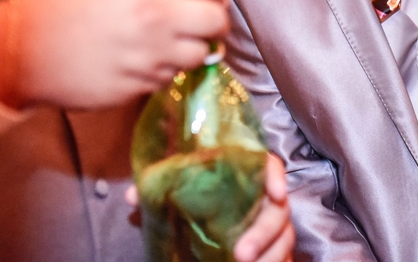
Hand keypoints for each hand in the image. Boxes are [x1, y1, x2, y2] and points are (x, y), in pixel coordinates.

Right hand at [0, 0, 229, 108]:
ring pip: (200, 54)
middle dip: (216, 23)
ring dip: (193, 51)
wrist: (27, 47)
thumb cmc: (68, 6)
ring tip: (174, 46)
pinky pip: (170, 76)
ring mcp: (153, 54)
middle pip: (217, 20)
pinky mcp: (143, 84)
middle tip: (206, 25)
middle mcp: (160, 16)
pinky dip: (165, 70)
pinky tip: (144, 62)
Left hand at [125, 154, 293, 261]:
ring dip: (270, 255)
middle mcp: (263, 198)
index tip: (276, 193)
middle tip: (241, 254)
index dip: (275, 177)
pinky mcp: (272, 246)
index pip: (267, 165)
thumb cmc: (193, 196)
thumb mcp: (174, 193)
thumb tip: (132, 196)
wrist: (206, 210)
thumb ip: (156, 192)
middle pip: (278, 209)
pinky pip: (283, 256)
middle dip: (263, 233)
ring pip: (284, 237)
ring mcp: (271, 224)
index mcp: (243, 176)